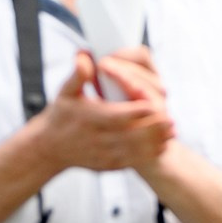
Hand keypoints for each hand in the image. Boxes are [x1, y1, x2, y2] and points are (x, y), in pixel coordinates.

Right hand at [32, 52, 173, 173]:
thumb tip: (85, 57)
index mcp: (87, 119)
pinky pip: (131, 162)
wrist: (49, 148)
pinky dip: (147, 155)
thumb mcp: (65, 92)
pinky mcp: (107, 165)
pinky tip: (162, 145)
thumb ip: (78, 75)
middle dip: (152, 129)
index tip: (151, 104)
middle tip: (171, 119)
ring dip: (154, 142)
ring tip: (172, 132)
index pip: (114, 116)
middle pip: (128, 136)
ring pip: (133, 151)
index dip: (134, 111)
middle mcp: (96, 139)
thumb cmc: (61, 116)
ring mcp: (102, 154)